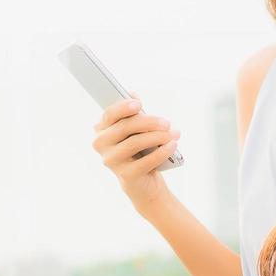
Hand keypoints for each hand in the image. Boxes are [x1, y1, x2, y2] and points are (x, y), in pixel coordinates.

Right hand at [92, 88, 179, 213]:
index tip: (139, 103)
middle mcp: (101, 145)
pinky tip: (173, 146)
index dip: (123, 107)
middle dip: (149, 122)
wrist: (143, 181)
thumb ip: (133, 113)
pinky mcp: (125, 176)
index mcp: (101, 129)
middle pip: (125, 127)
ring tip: (173, 134)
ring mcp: (111, 161)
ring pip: (135, 143)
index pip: (109, 115)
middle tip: (167, 122)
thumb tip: (133, 94)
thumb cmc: (140, 150)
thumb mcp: (137, 130)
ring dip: (157, 136)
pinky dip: (162, 152)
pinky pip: (145, 161)